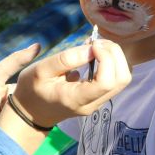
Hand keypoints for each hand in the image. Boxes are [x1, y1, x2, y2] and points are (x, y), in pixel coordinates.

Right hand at [9, 39, 130, 127]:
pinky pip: (116, 79)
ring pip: (123, 79)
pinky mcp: (99, 97)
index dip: (106, 58)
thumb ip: (66, 59)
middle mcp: (92, 104)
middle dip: (115, 54)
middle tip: (96, 41)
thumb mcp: (40, 70)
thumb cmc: (32, 89)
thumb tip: (92, 48)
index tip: (92, 45)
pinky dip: (112, 62)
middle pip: (122, 79)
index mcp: (76, 99)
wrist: (31, 112)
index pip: (107, 82)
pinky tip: (96, 53)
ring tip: (96, 46)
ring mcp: (98, 102)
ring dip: (115, 57)